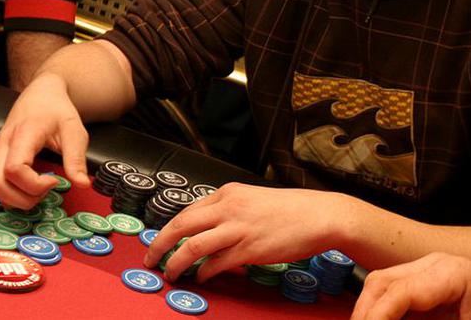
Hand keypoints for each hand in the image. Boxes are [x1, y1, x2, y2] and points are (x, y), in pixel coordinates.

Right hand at [0, 73, 90, 208]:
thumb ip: (76, 158)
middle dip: (23, 198)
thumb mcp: (74, 130)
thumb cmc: (56, 109)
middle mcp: (3, 144)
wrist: (41, 93)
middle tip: (46, 189)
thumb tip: (82, 184)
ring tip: (40, 188)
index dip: (34, 184)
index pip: (14, 169)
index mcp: (22, 135)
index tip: (55, 180)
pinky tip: (31, 186)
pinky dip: (12, 193)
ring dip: (16, 198)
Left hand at [143, 183, 348, 281]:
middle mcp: (229, 206)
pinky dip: (204, 273)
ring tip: (170, 274)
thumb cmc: (293, 210)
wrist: (320, 215)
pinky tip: (202, 278)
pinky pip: (216, 264)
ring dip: (176, 263)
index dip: (170, 229)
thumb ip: (231, 213)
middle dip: (159, 244)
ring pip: (192, 246)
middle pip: (180, 225)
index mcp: (229, 192)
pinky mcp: (249, 248)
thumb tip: (212, 234)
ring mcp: (238, 227)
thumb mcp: (255, 201)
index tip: (161, 242)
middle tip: (150, 259)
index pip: (188, 210)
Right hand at [351, 253, 470, 319]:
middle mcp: (435, 267)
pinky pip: (395, 298)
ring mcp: (430, 275)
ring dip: (370, 313)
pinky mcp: (430, 290)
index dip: (375, 317)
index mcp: (451, 273)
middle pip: (381, 283)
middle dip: (364, 313)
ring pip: (381, 288)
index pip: (397, 290)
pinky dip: (383, 315)